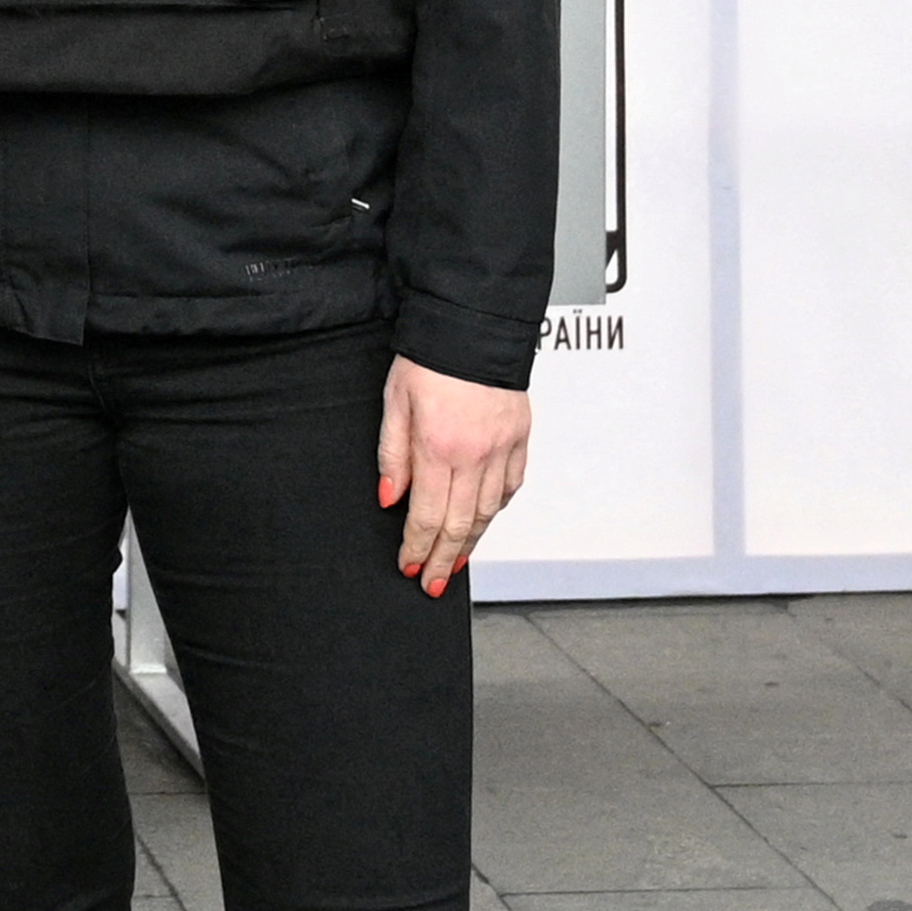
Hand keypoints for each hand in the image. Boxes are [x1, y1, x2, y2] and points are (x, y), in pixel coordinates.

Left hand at [378, 355, 530, 594]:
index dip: (416, 547)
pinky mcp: (520, 440)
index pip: (428, 516)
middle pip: (461, 525)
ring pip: (488, 513)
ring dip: (470, 545)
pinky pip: (510, 488)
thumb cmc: (429, 358)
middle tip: (430, 583)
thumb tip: (391, 499)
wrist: (474, 327)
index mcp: (440, 447)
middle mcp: (476, 454)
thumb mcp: (394, 403)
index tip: (408, 566)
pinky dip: (495, 512)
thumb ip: (392, 455)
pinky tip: (483, 524)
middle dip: (442, 560)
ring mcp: (503, 449)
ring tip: (453, 565)